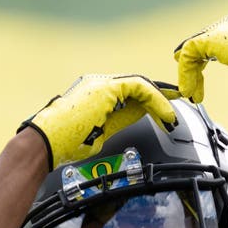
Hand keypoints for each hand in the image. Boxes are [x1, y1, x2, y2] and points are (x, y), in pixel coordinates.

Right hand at [19, 74, 180, 168]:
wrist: (47, 142)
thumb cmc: (66, 143)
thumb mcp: (102, 132)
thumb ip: (121, 120)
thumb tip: (140, 118)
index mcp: (97, 95)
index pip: (131, 93)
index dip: (152, 101)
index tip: (167, 111)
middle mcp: (100, 85)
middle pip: (139, 87)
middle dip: (162, 97)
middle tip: (179, 107)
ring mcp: (102, 84)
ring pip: (142, 85)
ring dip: (162, 101)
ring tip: (173, 118)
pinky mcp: (107, 87)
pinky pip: (140, 88)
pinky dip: (157, 101)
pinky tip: (165, 114)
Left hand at [174, 10, 227, 102]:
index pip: (215, 43)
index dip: (204, 62)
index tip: (199, 81)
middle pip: (202, 44)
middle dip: (194, 68)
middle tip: (191, 88)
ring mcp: (221, 28)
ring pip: (193, 49)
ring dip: (189, 74)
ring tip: (190, 93)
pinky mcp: (212, 37)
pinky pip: (189, 53)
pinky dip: (186, 73)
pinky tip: (188, 89)